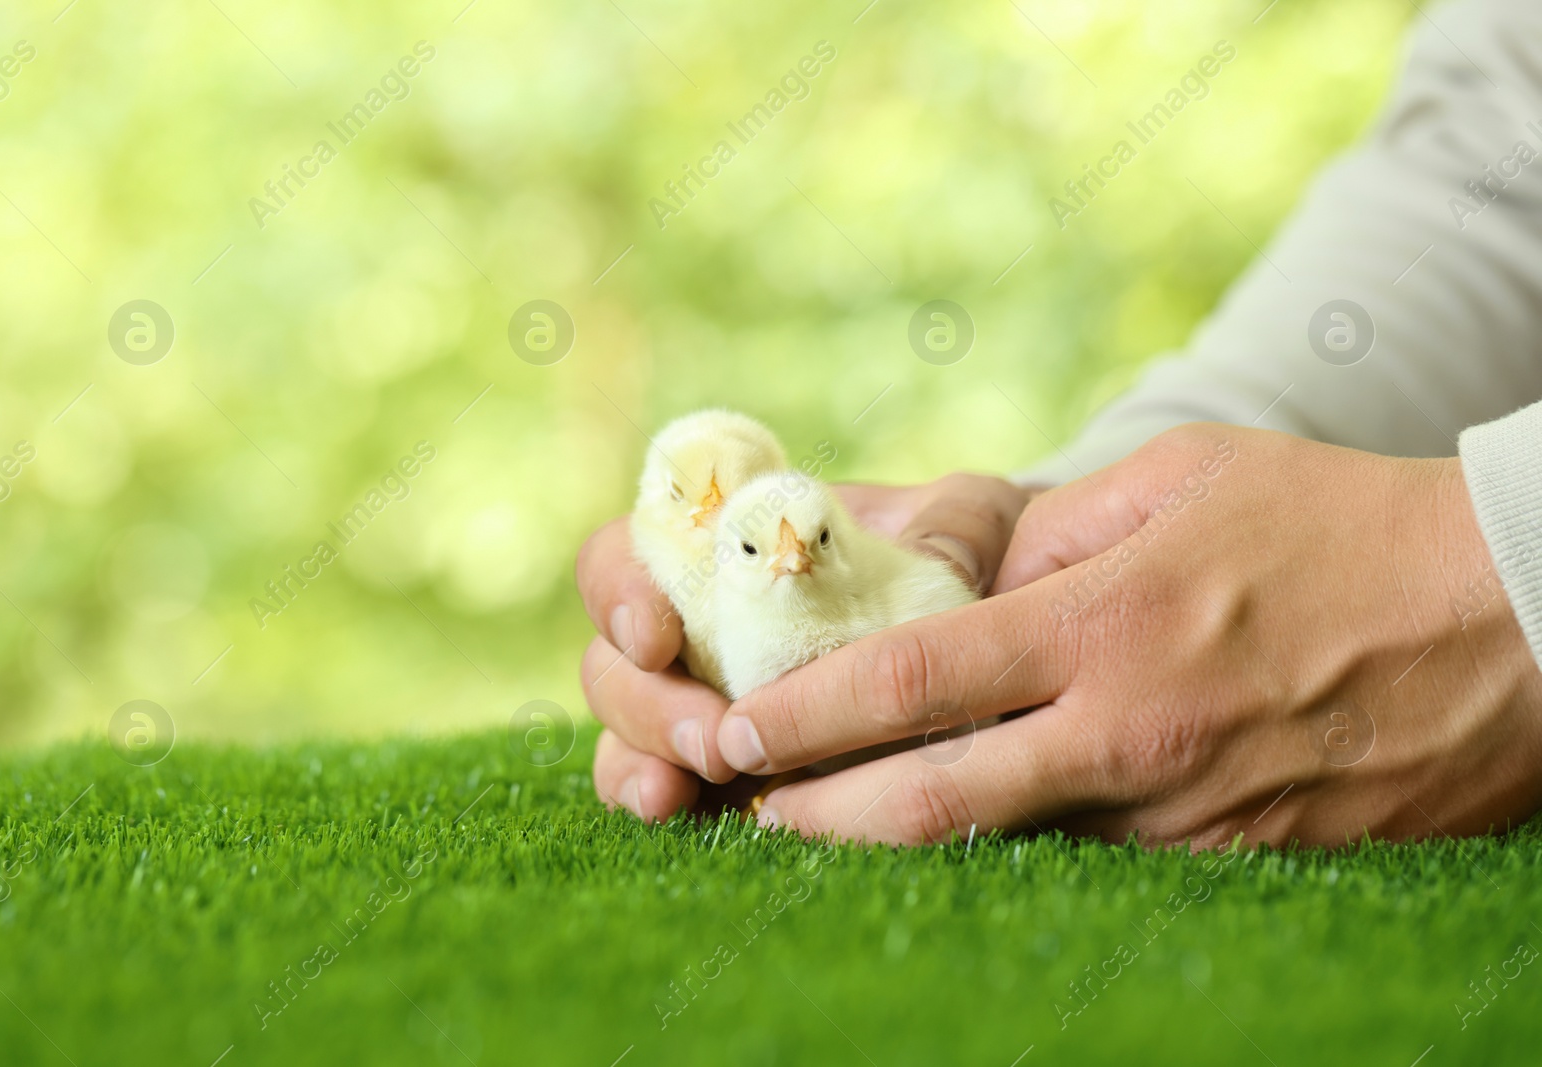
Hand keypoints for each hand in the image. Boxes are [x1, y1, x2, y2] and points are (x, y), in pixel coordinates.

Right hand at [575, 474, 1034, 819]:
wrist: (993, 641)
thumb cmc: (964, 562)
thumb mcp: (969, 530)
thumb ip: (952, 529)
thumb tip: (934, 562)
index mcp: (730, 548)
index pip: (633, 554)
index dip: (621, 591)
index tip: (656, 636)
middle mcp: (694, 626)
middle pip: (613, 661)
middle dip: (647, 705)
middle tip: (711, 743)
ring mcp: (700, 704)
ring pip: (623, 734)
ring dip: (640, 763)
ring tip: (679, 797)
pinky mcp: (723, 773)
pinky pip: (659, 789)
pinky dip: (655, 804)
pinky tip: (680, 820)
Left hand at [717, 425, 1541, 846]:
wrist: (1511, 620)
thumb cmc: (1338, 524)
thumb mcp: (1184, 478)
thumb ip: (1049, 527)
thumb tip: (948, 565)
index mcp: (1107, 625)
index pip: (916, 681)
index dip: (807, 716)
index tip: (731, 733)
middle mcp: (1132, 737)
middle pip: (931, 805)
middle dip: (815, 817)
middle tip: (740, 809)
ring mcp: (1183, 818)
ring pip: (1002, 852)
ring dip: (898, 846)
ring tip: (816, 829)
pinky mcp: (1230, 863)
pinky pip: (1091, 867)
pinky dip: (1013, 853)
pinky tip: (968, 833)